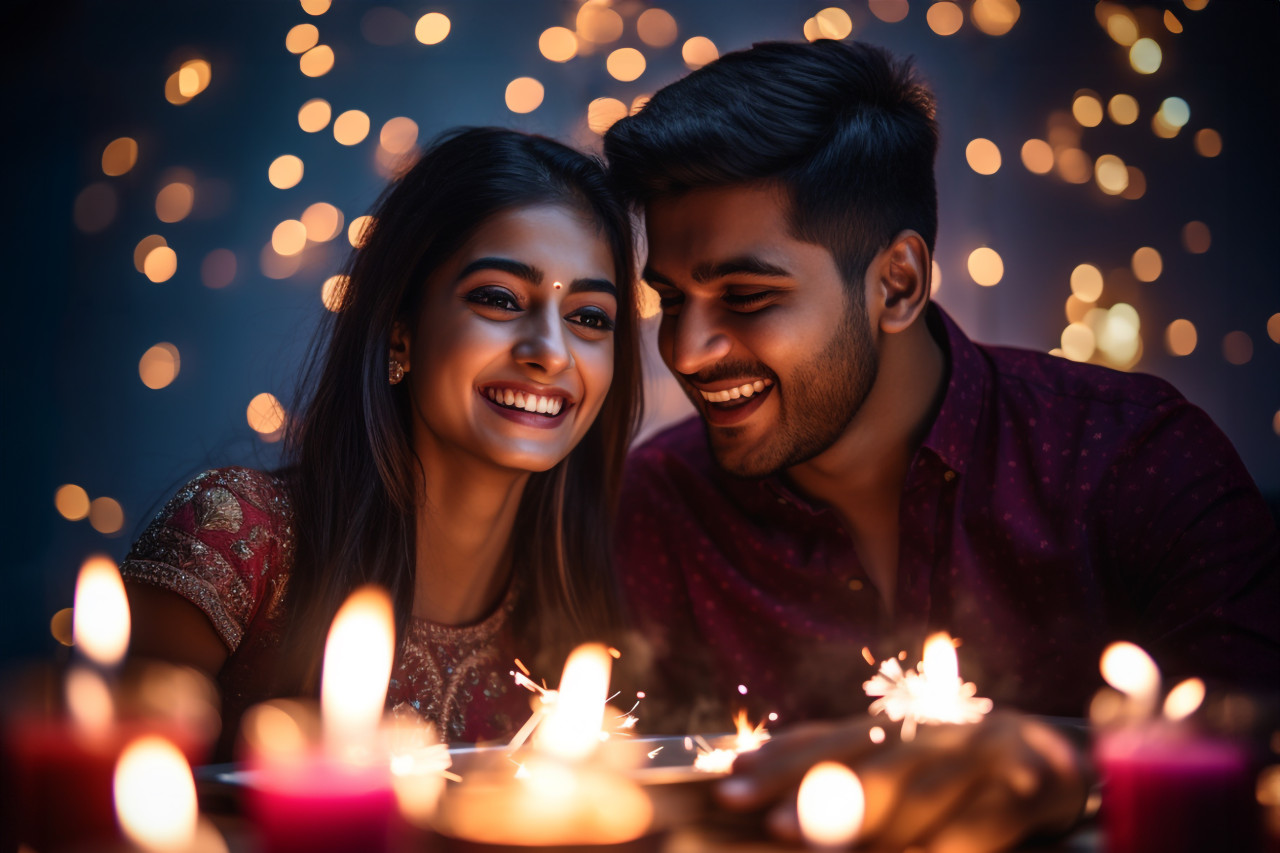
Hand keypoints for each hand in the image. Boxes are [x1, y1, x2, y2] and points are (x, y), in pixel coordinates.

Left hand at [717, 711, 1089, 852]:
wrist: (1064, 760)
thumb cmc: (963, 776)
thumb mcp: (903, 770)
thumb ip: (846, 776)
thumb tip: (767, 799)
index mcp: (895, 731)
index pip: (827, 741)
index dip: (780, 760)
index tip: (730, 783)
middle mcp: (929, 734)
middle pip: (865, 762)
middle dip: (813, 793)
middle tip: (772, 824)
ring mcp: (978, 755)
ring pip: (919, 789)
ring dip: (874, 816)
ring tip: (825, 845)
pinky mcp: (1027, 787)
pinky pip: (984, 820)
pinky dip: (955, 837)